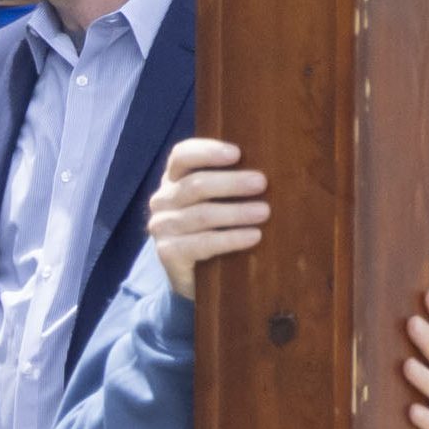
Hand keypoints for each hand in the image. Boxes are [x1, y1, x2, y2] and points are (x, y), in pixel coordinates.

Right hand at [146, 139, 268, 302]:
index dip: (208, 152)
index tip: (237, 153)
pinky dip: (231, 238)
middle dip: (231, 183)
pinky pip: (203, 243)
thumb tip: (267, 169)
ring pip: (202, 214)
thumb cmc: (213, 229)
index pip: (182, 155)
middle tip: (262, 183)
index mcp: (173, 179)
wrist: (194, 276)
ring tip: (264, 211)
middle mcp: (162, 200)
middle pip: (195, 185)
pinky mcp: (168, 253)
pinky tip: (254, 236)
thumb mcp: (215, 201)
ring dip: (236, 212)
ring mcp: (162, 227)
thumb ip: (228, 183)